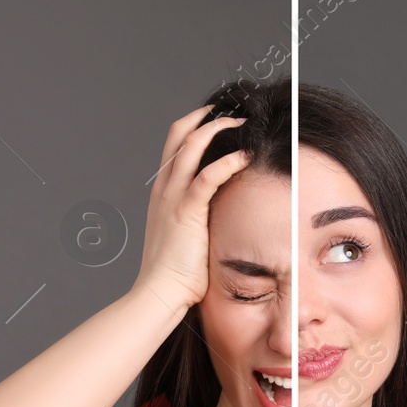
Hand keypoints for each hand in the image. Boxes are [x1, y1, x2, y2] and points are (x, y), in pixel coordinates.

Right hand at [130, 104, 251, 309]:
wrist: (160, 293)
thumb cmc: (175, 274)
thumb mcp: (185, 237)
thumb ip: (198, 219)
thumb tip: (222, 214)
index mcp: (163, 193)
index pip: (175, 145)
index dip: (195, 126)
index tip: (218, 120)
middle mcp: (164, 188)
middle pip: (180, 134)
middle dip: (207, 117)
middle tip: (233, 113)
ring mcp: (172, 197)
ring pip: (192, 145)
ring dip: (220, 129)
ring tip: (244, 125)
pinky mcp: (186, 210)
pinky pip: (208, 175)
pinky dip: (228, 160)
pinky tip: (246, 156)